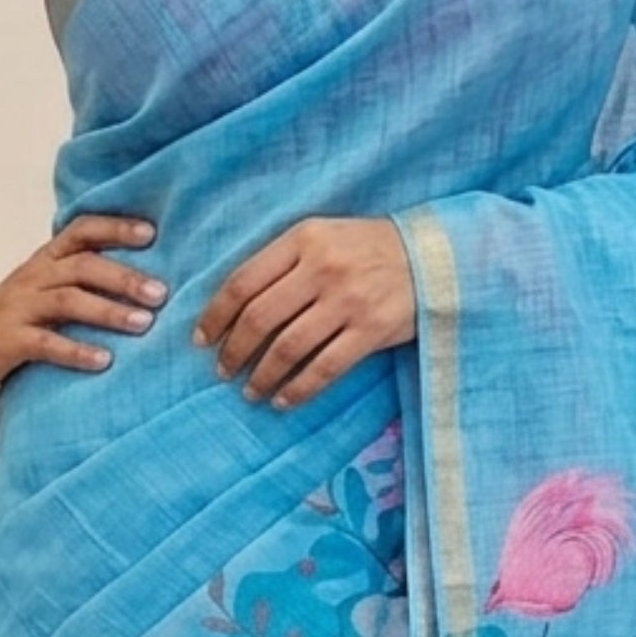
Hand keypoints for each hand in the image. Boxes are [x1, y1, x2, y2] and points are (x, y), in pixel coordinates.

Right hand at [0, 212, 167, 392]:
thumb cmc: (17, 314)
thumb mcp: (45, 285)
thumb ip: (83, 276)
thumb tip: (146, 278)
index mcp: (46, 258)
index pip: (81, 230)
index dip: (115, 228)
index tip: (151, 234)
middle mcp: (34, 276)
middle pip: (82, 266)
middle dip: (124, 278)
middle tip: (161, 293)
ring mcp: (20, 307)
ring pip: (67, 300)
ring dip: (108, 311)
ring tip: (144, 323)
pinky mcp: (9, 340)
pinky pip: (45, 343)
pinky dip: (76, 351)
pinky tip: (104, 361)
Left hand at [192, 215, 417, 407]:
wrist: (434, 256)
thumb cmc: (368, 248)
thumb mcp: (322, 236)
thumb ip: (282, 262)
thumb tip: (235, 307)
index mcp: (303, 239)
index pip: (243, 281)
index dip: (215, 315)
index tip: (202, 339)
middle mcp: (323, 268)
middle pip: (259, 317)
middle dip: (233, 350)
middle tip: (222, 371)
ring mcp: (348, 300)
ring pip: (288, 347)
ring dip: (261, 375)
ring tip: (250, 391)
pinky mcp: (372, 330)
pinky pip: (325, 368)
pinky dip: (299, 388)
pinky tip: (284, 400)